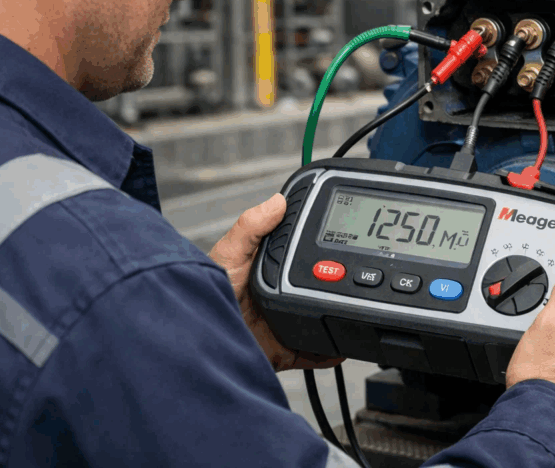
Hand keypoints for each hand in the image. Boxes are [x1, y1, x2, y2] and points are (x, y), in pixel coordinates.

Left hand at [209, 193, 344, 372]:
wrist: (194, 345)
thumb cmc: (197, 297)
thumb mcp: (227, 255)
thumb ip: (251, 228)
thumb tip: (277, 201)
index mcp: (268, 268)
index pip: (302, 251)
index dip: (323, 243)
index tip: (343, 231)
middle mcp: (280, 294)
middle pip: (319, 284)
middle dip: (340, 280)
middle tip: (361, 273)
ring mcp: (284, 322)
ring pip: (322, 317)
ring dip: (338, 314)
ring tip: (359, 305)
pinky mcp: (285, 350)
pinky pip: (315, 352)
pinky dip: (332, 351)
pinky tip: (344, 346)